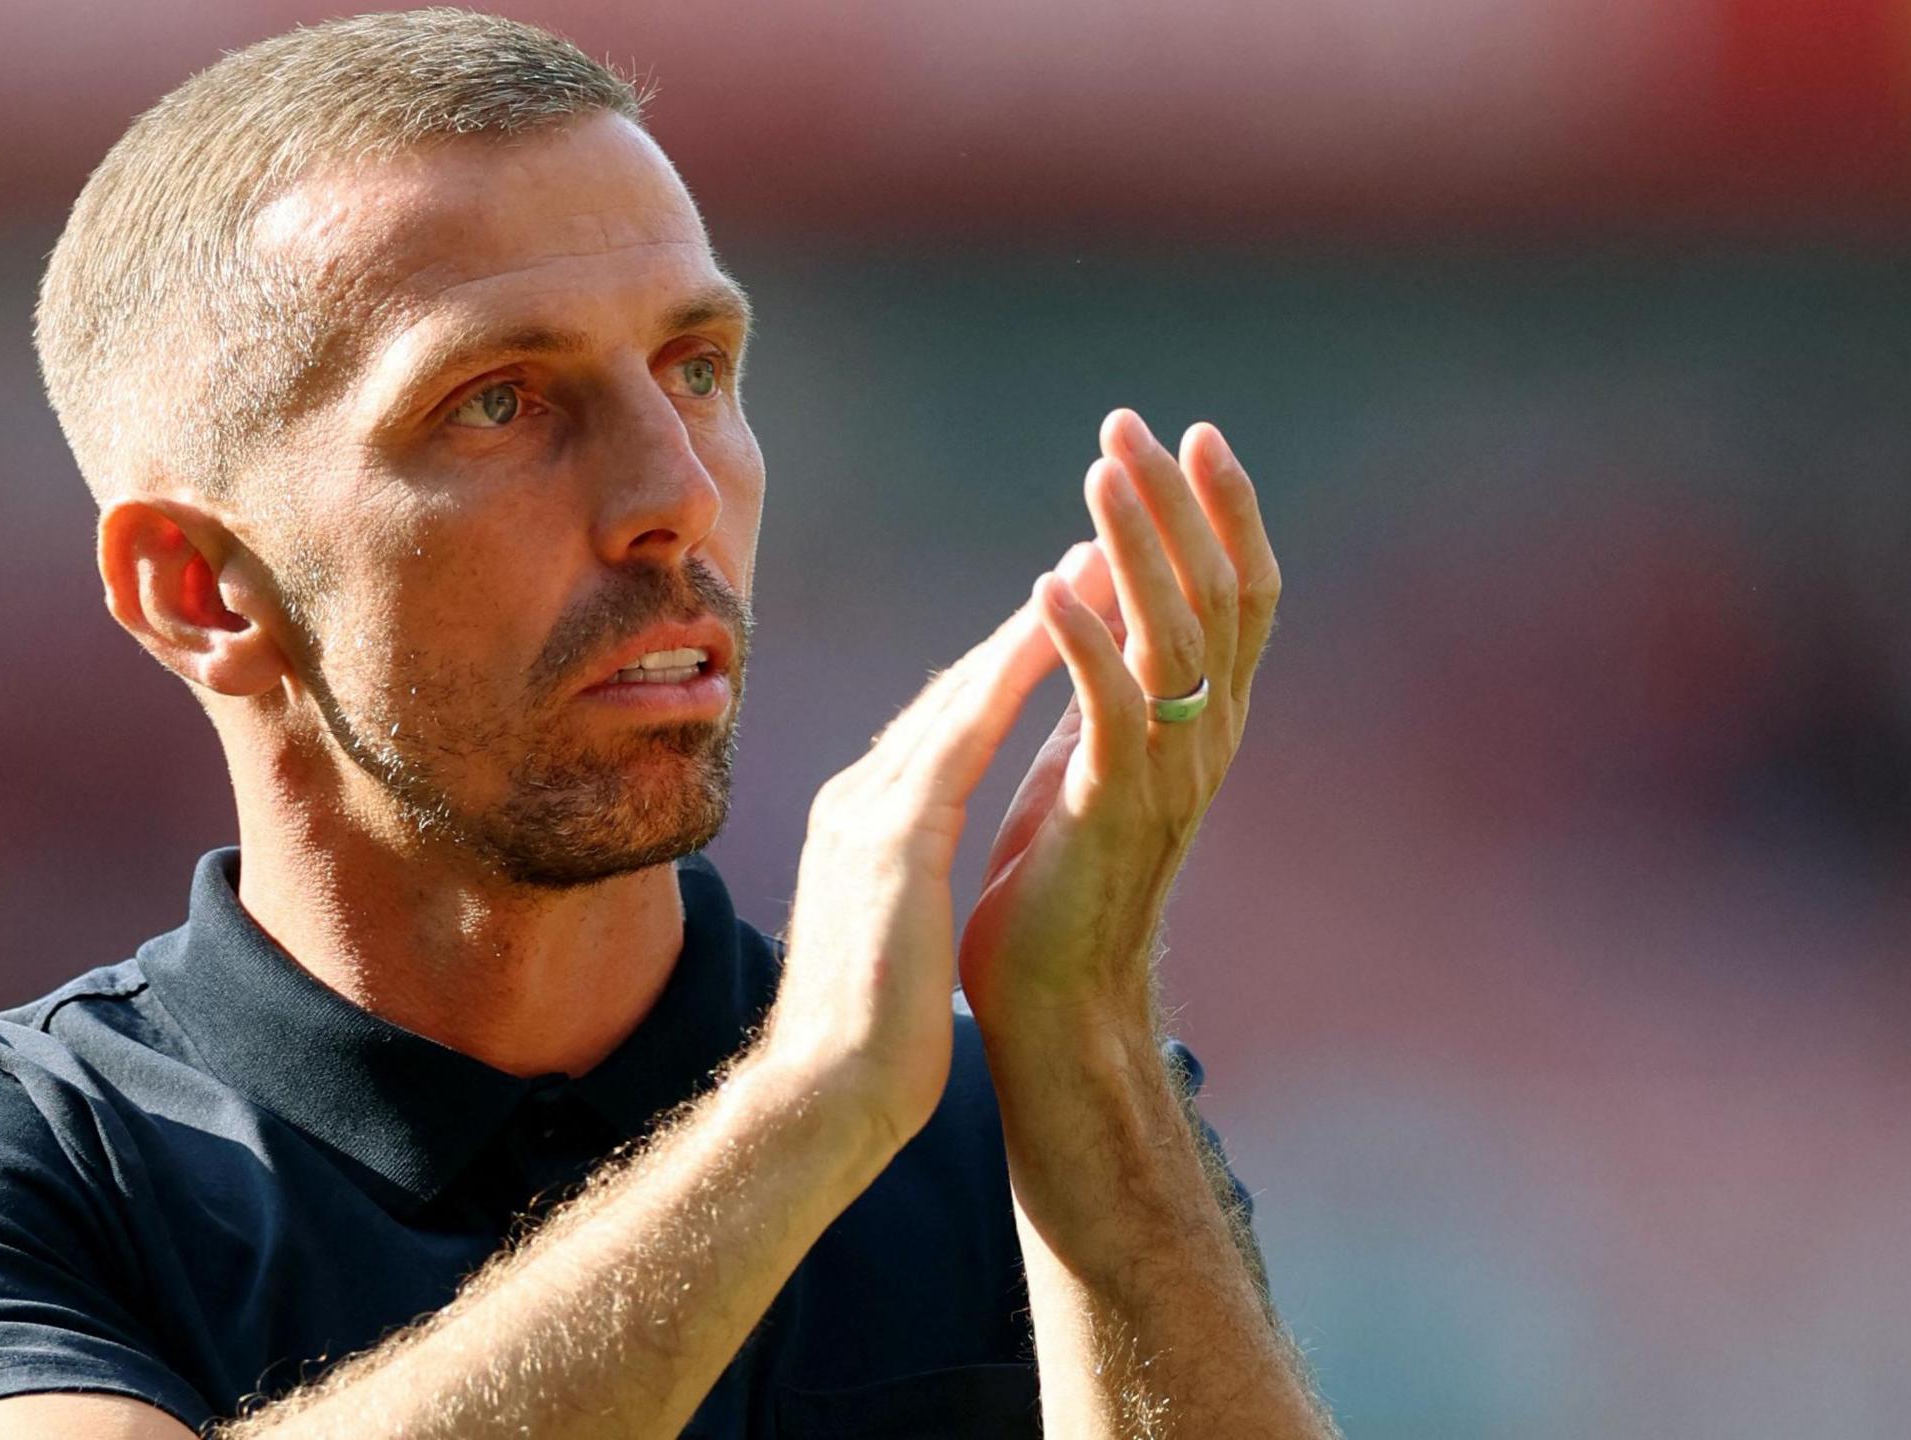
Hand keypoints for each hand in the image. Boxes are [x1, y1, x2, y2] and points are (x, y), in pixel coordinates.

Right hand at [755, 592, 1064, 1150]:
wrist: (820, 1100)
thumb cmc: (863, 1045)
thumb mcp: (887, 942)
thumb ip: (895, 893)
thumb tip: (909, 886)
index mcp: (858, 828)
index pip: (939, 731)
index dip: (1000, 669)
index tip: (1053, 618)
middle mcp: (856, 802)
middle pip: (950, 693)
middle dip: (1022, 624)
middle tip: (1089, 555)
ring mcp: (868, 814)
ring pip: (958, 696)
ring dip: (1027, 627)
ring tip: (1089, 567)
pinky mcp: (893, 840)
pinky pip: (960, 739)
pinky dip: (1006, 680)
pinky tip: (1054, 639)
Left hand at [958, 411, 1280, 1035]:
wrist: (1056, 1004)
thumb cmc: (1058, 884)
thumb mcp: (1090, 759)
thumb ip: (1113, 684)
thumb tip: (1102, 592)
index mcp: (1205, 724)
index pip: (1241, 595)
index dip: (1227, 512)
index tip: (1194, 433)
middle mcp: (1206, 741)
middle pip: (1219, 595)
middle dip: (1179, 502)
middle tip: (1134, 424)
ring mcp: (1168, 777)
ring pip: (1175, 636)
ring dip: (1137, 546)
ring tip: (1100, 472)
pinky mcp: (1111, 813)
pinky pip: (1110, 711)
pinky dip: (1083, 642)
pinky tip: (1049, 585)